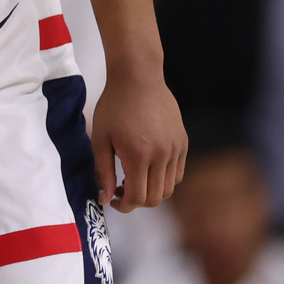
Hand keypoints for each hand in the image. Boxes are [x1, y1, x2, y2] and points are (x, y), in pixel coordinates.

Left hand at [90, 69, 186, 209]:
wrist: (138, 77)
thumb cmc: (113, 106)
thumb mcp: (100, 138)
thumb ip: (102, 171)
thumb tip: (104, 199)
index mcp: (139, 156)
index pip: (138, 198)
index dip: (124, 206)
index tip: (113, 201)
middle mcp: (162, 155)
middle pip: (156, 197)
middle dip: (137, 201)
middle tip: (119, 189)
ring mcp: (176, 149)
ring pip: (169, 187)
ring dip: (151, 190)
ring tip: (132, 177)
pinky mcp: (183, 142)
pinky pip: (178, 172)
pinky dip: (164, 178)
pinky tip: (147, 166)